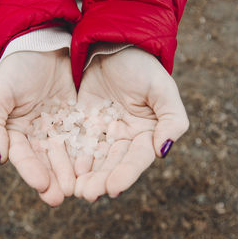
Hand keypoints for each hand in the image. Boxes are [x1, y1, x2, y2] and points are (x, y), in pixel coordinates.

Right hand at [0, 49, 76, 205]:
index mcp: (15, 133)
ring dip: (71, 174)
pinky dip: (86, 154)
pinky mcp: (76, 121)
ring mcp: (58, 130)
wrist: (44, 47)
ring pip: (65, 156)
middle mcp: (37, 136)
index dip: (31, 171)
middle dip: (54, 180)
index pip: (23, 156)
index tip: (42, 186)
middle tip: (63, 196)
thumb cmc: (16, 70)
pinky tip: (94, 167)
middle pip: (45, 162)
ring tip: (79, 190)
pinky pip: (82, 140)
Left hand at [74, 47, 188, 200]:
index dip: (126, 174)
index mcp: (146, 133)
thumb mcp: (162, 88)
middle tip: (87, 194)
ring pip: (94, 159)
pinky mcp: (83, 124)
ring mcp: (103, 132)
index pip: (137, 158)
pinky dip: (72, 158)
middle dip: (101, 180)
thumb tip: (163, 151)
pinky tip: (66, 170)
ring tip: (75, 190)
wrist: (112, 44)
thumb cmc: (141, 65)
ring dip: (86, 176)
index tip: (113, 188)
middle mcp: (125, 138)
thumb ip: (171, 119)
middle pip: (113, 164)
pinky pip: (76, 144)